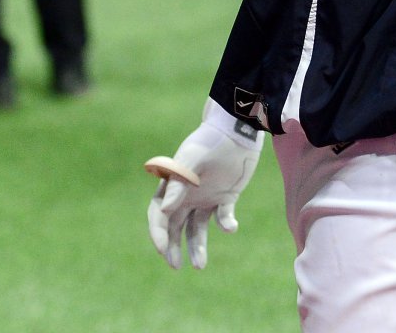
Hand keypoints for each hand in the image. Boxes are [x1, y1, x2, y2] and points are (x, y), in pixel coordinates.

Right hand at [145, 100, 262, 269]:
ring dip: (197, 246)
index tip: (163, 249)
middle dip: (172, 247)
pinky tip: (231, 226)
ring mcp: (206, 197)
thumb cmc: (209, 140)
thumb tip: (164, 210)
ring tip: (200, 265)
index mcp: (173, 185)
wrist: (237, 130)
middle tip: (176, 265)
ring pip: (197, 228)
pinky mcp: (226, 197)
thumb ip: (178, 182)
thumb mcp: (192, 158)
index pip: (158, 214)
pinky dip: (226, 225)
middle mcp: (187, 194)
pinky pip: (223, 217)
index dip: (158, 233)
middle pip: (174, 226)